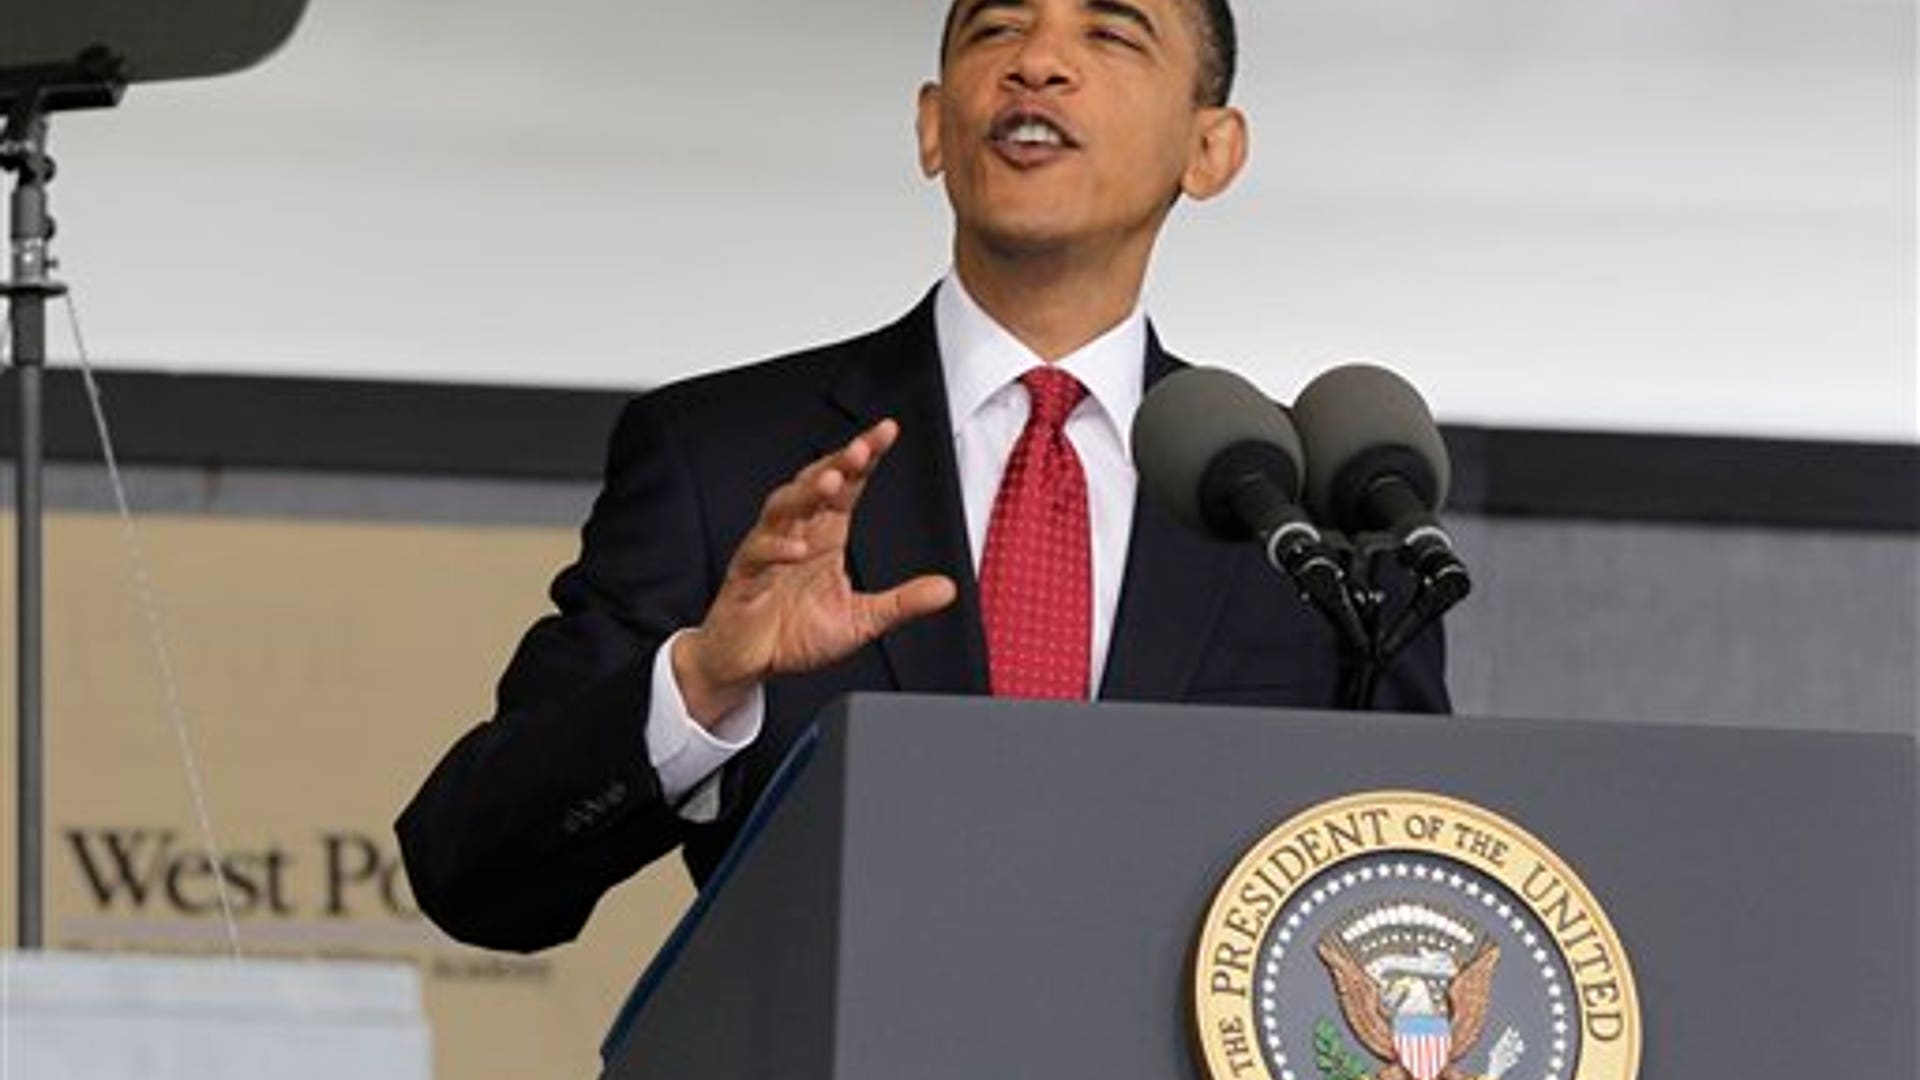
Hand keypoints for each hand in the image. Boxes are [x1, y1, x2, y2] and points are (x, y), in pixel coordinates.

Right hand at [671, 419, 957, 725]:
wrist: (747, 661)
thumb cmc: (794, 633)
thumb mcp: (860, 620)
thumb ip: (901, 602)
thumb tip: (946, 589)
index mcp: (824, 535)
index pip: (847, 486)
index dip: (864, 458)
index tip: (887, 433)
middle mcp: (795, 535)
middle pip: (813, 485)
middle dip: (837, 463)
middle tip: (862, 448)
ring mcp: (767, 553)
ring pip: (781, 510)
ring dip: (805, 494)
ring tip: (831, 482)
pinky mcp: (745, 579)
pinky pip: (757, 556)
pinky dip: (776, 550)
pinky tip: (798, 550)